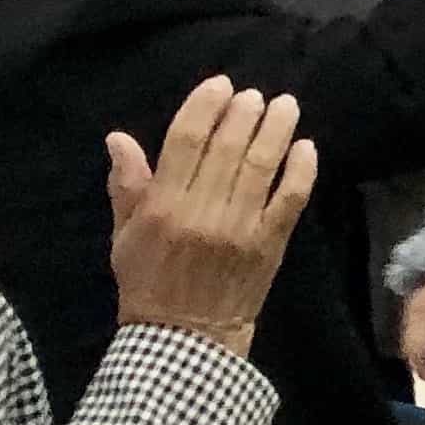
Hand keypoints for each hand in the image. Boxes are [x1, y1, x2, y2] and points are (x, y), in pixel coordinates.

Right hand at [107, 78, 318, 358]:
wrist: (184, 339)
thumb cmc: (148, 282)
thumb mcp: (124, 236)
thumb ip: (127, 185)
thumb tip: (118, 137)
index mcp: (162, 206)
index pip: (185, 140)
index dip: (204, 106)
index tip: (220, 85)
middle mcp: (202, 211)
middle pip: (228, 147)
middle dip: (244, 113)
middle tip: (254, 94)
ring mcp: (240, 227)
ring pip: (261, 166)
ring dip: (276, 130)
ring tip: (285, 106)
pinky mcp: (270, 244)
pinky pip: (291, 199)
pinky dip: (301, 170)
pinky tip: (306, 147)